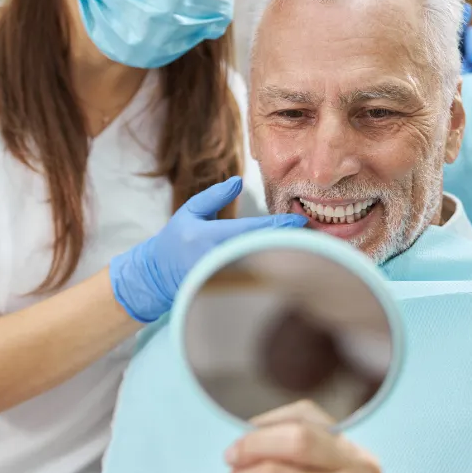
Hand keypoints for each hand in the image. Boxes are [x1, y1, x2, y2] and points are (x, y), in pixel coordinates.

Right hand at [109, 176, 306, 322]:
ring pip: (260, 268)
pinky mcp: (225, 292)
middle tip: (314, 236)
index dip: (278, 226)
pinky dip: (271, 272)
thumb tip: (239, 181)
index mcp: (209, 237)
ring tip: (308, 250)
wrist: (156, 276)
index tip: (300, 221)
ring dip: (283, 259)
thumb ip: (214, 196)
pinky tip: (288, 266)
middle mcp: (217, 259)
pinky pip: (253, 280)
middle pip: (262, 251)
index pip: (252, 231)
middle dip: (288, 244)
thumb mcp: (190, 212)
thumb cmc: (174, 240)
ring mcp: (222, 279)